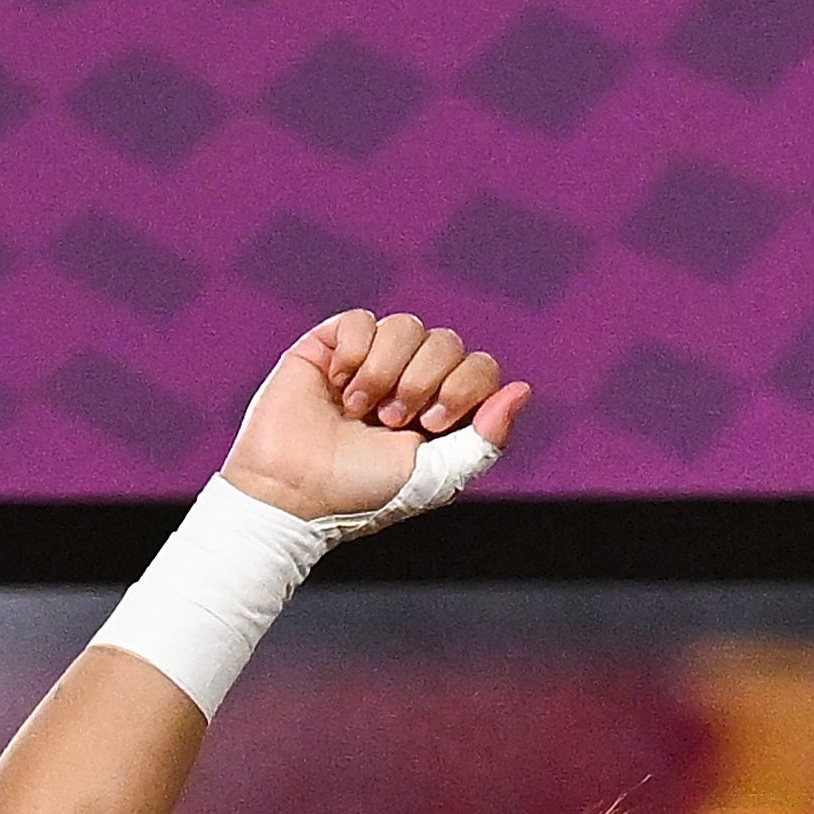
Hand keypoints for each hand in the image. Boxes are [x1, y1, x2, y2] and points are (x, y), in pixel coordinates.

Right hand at [229, 305, 526, 522]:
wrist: (291, 494)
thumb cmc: (363, 494)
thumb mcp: (437, 476)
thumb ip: (484, 439)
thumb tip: (522, 390)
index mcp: (441, 409)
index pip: (480, 367)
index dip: (464, 386)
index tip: (430, 424)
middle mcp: (409, 379)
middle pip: (447, 342)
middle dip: (423, 381)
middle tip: (391, 420)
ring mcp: (369, 360)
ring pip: (407, 325)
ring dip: (387, 370)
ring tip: (360, 409)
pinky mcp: (329, 347)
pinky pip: (363, 320)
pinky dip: (355, 351)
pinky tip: (337, 384)